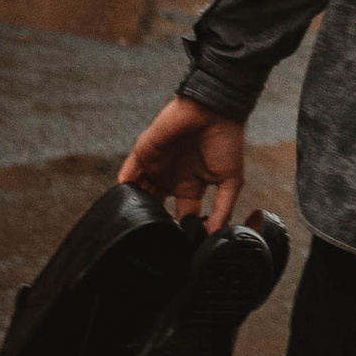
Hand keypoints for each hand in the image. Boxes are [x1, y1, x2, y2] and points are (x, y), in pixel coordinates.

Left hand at [120, 97, 246, 232]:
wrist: (214, 110)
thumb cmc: (227, 141)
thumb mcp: (231, 180)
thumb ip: (222, 208)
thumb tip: (213, 235)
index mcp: (192, 185)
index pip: (182, 215)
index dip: (180, 229)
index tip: (178, 244)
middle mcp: (171, 178)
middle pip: (156, 207)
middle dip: (153, 222)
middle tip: (153, 238)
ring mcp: (155, 166)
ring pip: (139, 193)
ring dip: (137, 208)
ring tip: (137, 226)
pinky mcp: (143, 154)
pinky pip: (127, 175)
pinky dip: (124, 190)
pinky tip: (125, 205)